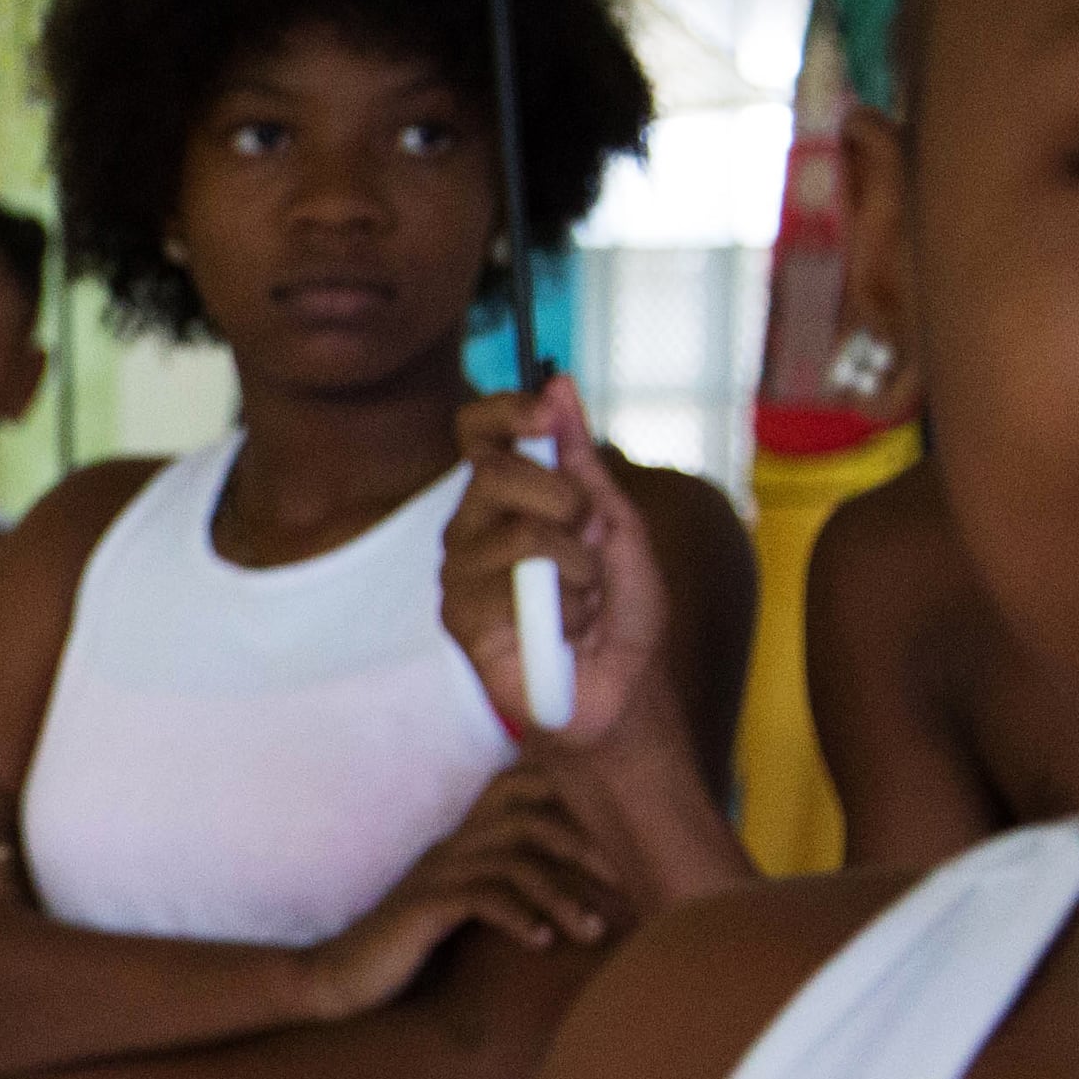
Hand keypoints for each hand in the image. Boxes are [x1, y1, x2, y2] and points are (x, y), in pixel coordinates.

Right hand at [298, 764, 614, 1020]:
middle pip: (528, 820)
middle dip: (586, 850)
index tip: (621, 839)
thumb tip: (578, 899)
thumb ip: (506, 894)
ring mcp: (435, 875)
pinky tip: (542, 943)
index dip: (570, 798)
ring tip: (594, 931)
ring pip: (514, 863)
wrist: (340, 980)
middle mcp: (450, 848)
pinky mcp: (422, 908)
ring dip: (563, 896)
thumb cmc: (410, 955)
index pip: (516, 789)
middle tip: (628, 888)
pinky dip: (520, 918)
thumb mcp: (464, 916)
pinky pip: (482, 898)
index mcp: (462, 842)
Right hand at [442, 382, 666, 753]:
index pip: (479, 432)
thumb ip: (584, 460)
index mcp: (509, 499)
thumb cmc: (620, 616)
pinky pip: (510, 568)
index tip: (547, 411)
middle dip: (562, 494)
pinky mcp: (458, 611)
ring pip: (512, 520)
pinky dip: (561, 590)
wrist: (620, 693)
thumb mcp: (620, 525)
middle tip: (590, 532)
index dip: (506, 409)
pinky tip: (563, 621)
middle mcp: (474, 525)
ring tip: (585, 592)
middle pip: (491, 465)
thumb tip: (559, 384)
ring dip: (575, 554)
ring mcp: (460, 569)